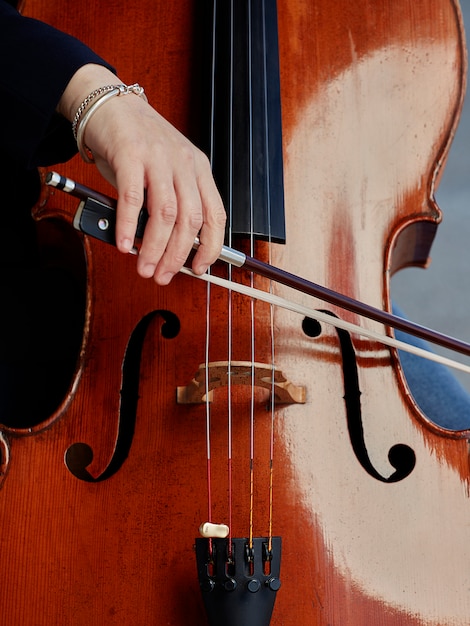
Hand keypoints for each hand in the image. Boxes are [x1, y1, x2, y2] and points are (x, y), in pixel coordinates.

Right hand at [58, 64, 225, 284]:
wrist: (110, 103)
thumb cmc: (137, 143)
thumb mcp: (165, 171)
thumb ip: (169, 203)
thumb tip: (163, 247)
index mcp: (199, 169)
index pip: (215, 215)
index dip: (210, 247)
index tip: (199, 268)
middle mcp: (184, 163)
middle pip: (190, 220)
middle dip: (177, 255)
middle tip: (164, 275)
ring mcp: (158, 158)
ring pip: (165, 214)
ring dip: (155, 248)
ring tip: (144, 267)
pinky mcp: (130, 154)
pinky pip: (133, 198)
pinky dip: (128, 226)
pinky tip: (124, 244)